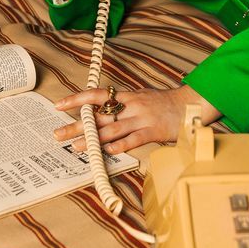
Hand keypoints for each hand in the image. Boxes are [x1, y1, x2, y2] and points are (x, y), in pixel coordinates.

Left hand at [53, 84, 221, 153]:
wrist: (190, 104)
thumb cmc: (164, 103)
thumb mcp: (141, 96)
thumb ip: (123, 102)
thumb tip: (102, 107)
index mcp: (127, 96)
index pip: (96, 95)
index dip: (77, 99)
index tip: (59, 105)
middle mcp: (131, 106)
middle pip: (99, 116)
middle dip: (77, 125)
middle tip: (58, 133)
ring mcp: (141, 119)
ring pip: (112, 129)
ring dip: (92, 139)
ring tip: (76, 146)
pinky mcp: (152, 131)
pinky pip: (133, 140)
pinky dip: (119, 146)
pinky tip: (106, 152)